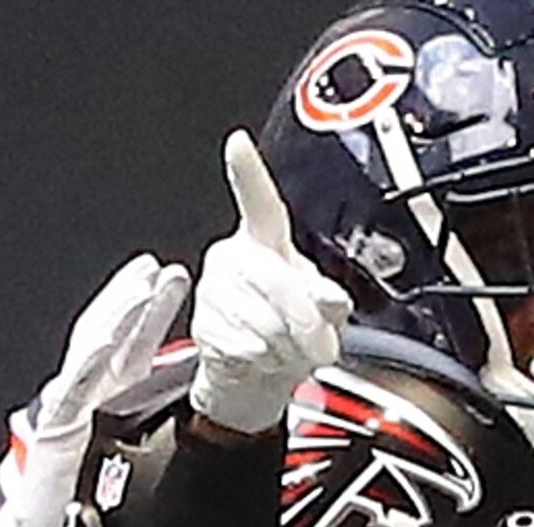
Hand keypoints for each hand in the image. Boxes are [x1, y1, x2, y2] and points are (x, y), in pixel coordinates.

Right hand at [0, 253, 192, 526]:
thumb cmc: (86, 518)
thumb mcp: (137, 471)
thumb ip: (164, 444)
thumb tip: (214, 430)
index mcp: (112, 406)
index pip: (135, 349)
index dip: (155, 316)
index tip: (180, 283)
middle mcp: (89, 401)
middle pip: (115, 339)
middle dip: (139, 302)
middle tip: (167, 271)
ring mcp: (69, 412)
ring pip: (93, 351)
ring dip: (118, 316)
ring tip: (141, 284)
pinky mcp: (53, 432)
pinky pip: (72, 390)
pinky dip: (89, 361)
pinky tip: (108, 337)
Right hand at [189, 130, 349, 435]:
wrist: (260, 375)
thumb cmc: (294, 330)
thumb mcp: (326, 310)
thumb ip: (330, 299)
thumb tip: (330, 298)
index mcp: (266, 240)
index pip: (260, 202)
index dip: (248, 172)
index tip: (238, 144)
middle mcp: (234, 258)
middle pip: (274, 281)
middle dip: (304, 319)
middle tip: (319, 343)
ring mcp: (214, 290)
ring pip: (262, 321)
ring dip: (287, 347)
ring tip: (287, 348)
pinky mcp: (203, 324)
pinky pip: (245, 345)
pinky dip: (266, 362)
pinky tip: (265, 357)